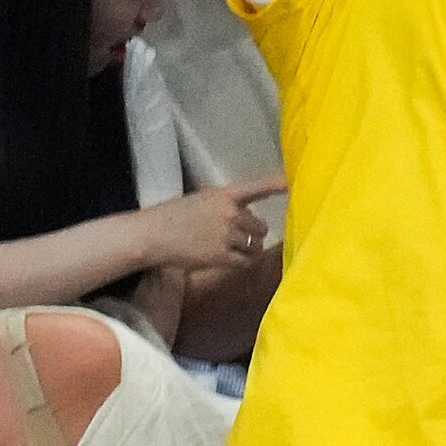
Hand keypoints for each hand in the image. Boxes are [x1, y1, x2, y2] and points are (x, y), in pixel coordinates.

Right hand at [134, 176, 281, 272]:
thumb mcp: (202, 200)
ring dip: (250, 249)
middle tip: (240, 236)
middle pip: (260, 226)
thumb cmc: (172, 216)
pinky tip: (234, 260)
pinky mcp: (221, 256)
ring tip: (236, 249)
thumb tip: (244, 216)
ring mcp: (227, 235)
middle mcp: (230, 213)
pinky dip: (243, 262)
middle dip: (254, 233)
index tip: (294, 183)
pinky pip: (245, 261)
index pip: (258, 187)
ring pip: (255, 245)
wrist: (152, 235)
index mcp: (225, 194)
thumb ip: (225, 205)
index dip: (278, 184)